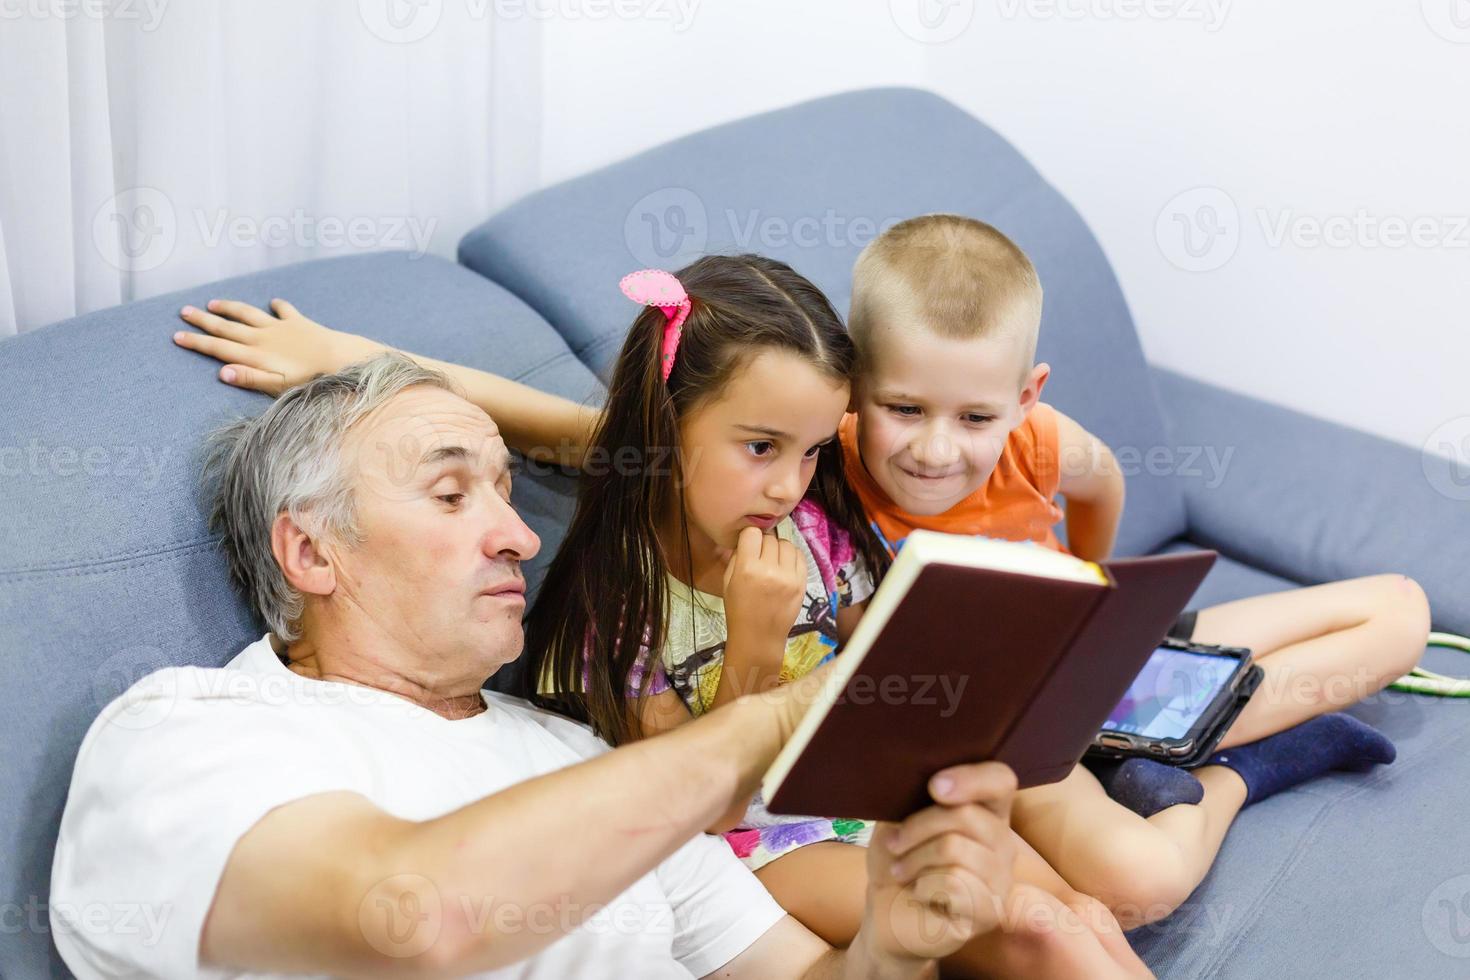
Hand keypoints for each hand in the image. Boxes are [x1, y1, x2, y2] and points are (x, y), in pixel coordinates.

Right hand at [173, 299, 378, 395]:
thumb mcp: (278, 386)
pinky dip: (278, 306)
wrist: (341, 359)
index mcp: (255, 354)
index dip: (197, 342)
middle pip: (227, 327)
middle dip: (204, 320)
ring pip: (248, 314)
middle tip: (184, 311)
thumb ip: (250, 379)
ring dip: (231, 307)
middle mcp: (263, 338)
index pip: (219, 348)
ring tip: (214, 302)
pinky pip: (285, 311)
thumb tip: (221, 373)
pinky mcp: (300, 323)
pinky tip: (273, 301)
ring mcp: (280, 328)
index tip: (176, 336)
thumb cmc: (310, 379)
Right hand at [720, 525, 806, 658]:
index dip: (749, 537)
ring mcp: (789, 577)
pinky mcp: (802, 583)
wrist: (759, 636)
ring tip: (774, 560)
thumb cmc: (738, 610)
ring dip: (779, 548)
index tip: (748, 545)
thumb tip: (747, 539)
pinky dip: (792, 556)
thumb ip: (736, 557)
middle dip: (763, 544)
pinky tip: (785, 565)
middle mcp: (770, 570)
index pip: (752, 533)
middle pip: (770, 538)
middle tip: (760, 556)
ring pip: (787, 544)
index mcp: (747, 569)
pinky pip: (800, 556)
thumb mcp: (727, 582)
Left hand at [859, 763, 1017, 964]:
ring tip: (902, 871)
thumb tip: (930, 780)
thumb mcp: (899, 817)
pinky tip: (920, 894)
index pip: (1001, 780)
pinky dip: (923, 886)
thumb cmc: (897, 859)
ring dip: (914, 859)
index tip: (933, 787)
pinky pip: (953, 883)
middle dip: (917, 826)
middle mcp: (1003, 843)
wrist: (884, 910)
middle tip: (894, 843)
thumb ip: (917, 795)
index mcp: (987, 812)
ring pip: (954, 849)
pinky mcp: (989, 912)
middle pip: (966, 815)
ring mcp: (1001, 880)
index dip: (970, 778)